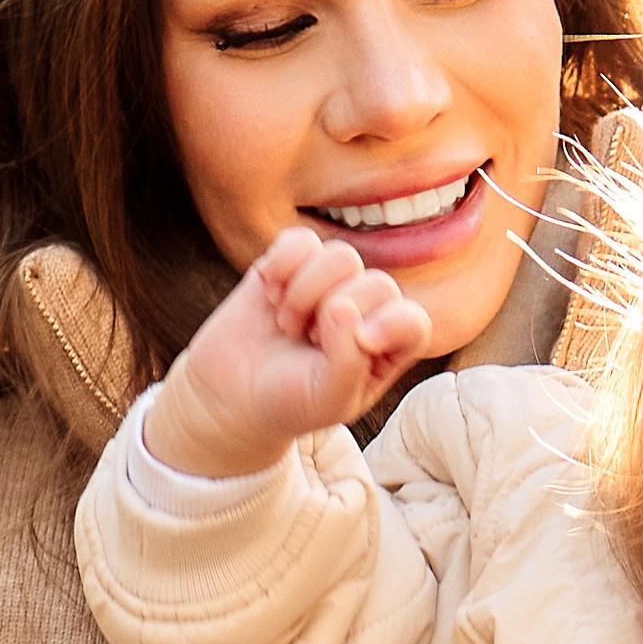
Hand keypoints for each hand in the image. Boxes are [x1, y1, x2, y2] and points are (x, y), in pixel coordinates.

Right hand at [150, 227, 434, 479]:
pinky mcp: (292, 263)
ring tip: (286, 323)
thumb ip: (350, 361)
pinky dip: (282, 264)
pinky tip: (269, 292)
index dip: (392, 323)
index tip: (362, 343)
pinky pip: (301, 240)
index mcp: (387, 348)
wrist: (230, 395)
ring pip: (341, 256)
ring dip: (306, 291)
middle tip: (304, 341)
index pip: (412, 320)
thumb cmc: (289, 402)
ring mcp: (329, 283)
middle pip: (377, 283)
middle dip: (333, 313)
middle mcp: (365, 310)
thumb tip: (342, 306)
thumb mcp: (330, 400)